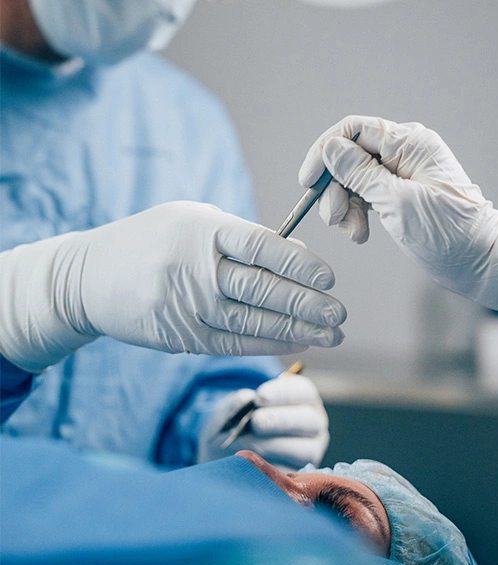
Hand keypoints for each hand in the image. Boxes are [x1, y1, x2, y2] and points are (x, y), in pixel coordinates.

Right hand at [0, 202, 345, 372]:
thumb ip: (237, 235)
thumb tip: (294, 257)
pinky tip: (296, 343)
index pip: (260, 246)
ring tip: (332, 334)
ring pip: (250, 322)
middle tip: (341, 314)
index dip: (298, 264)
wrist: (89, 277)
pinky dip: (267, 344)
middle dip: (306, 304)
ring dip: (296, 330)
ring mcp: (183, 305)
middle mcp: (192, 268)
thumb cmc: (150, 240)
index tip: (329, 278)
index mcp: (200, 230)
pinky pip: (231, 343)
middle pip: (261, 289)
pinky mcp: (177, 335)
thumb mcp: (188, 220)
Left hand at [197, 374, 328, 469]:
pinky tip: (252, 463)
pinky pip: (292, 475)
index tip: (259, 397)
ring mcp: (311, 451)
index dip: (282, 393)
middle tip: (256, 422)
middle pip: (309, 421)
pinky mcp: (301, 476)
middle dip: (280, 420)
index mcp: (303, 398)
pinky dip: (271, 469)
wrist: (233, 448)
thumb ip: (241, 401)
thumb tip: (245, 402)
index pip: (302, 391)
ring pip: (304, 451)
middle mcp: (314, 424)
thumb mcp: (238, 405)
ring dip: (274, 446)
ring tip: (248, 444)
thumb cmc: (242, 418)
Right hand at [299, 115, 497, 287]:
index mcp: (410, 143)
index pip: (354, 129)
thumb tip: (331, 148)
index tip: (309, 181)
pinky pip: (364, 192)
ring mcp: (402, 171)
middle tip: (334, 219)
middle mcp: (405, 151)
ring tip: (353, 233)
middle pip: (349, 156)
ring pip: (352, 177)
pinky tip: (360, 233)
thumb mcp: (398, 203)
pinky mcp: (399, 191)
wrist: (480, 263)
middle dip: (335, 188)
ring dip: (344, 205)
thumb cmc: (449, 234)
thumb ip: (361, 174)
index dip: (325, 151)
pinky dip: (356, 212)